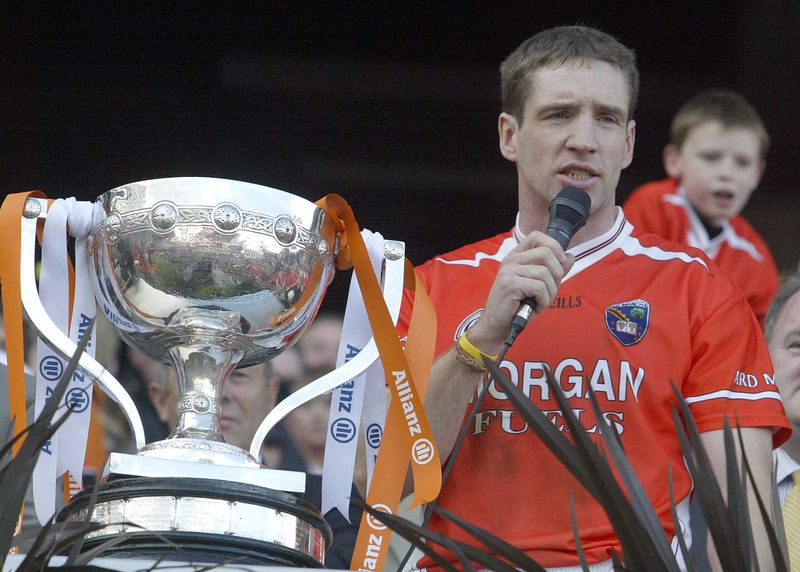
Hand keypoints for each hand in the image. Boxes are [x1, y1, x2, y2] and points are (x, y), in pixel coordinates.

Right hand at [467, 231, 573, 352]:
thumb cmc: (517, 307)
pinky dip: (544, 301)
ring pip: (545, 273)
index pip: (537, 236)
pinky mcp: (510, 284)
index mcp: (516, 256)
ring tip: (541, 302)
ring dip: (550, 293)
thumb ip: (553, 271)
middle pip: (546, 253)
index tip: (560, 262)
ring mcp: (509, 271)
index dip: (554, 246)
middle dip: (557, 274)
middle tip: (549, 291)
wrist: (497, 326)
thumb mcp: (538, 286)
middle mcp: (511, 260)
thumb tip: (570, 257)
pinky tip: (535, 307)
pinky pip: (540, 288)